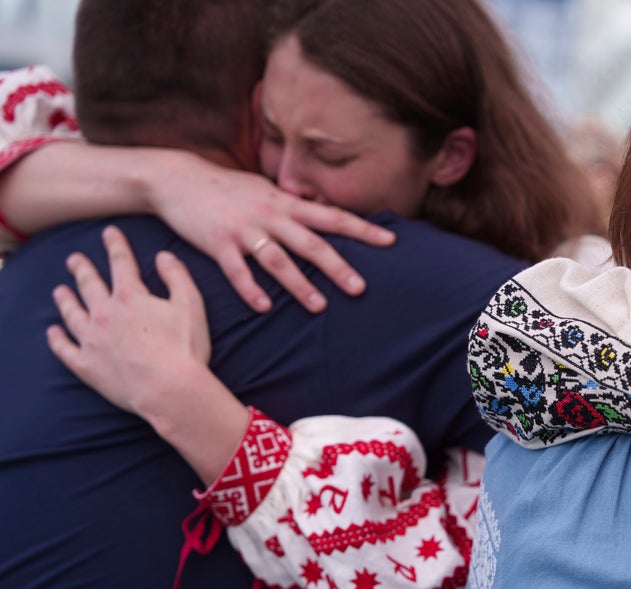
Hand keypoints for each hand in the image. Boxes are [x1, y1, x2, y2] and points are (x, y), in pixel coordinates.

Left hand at [47, 225, 250, 482]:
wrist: (169, 389)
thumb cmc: (185, 348)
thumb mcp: (191, 305)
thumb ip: (177, 277)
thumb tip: (164, 256)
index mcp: (130, 296)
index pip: (120, 263)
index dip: (115, 245)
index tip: (109, 233)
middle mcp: (104, 313)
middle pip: (88, 284)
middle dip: (81, 268)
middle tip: (74, 260)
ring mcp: (91, 339)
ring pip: (71, 313)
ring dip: (65, 300)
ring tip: (60, 291)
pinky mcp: (86, 365)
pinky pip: (65, 349)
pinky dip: (57, 339)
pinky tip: (53, 332)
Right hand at [148, 153, 395, 312]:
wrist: (177, 178)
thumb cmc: (228, 188)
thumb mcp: (266, 190)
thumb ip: (293, 206)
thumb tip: (324, 215)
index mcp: (285, 203)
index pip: (333, 216)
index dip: (362, 229)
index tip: (391, 242)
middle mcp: (269, 215)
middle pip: (310, 243)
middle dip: (337, 266)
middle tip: (360, 289)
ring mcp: (243, 230)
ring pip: (277, 260)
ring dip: (298, 285)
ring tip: (319, 306)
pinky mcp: (216, 243)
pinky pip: (236, 270)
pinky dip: (250, 289)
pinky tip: (264, 307)